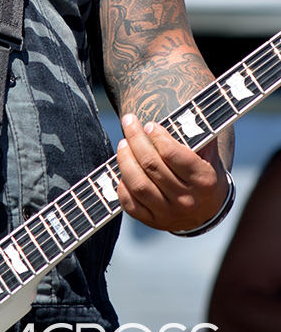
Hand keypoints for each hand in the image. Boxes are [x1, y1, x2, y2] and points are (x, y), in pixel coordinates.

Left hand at [116, 113, 227, 231]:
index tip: (149, 125)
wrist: (209, 211)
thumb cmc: (205, 172)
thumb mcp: (209, 153)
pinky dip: (122, 187)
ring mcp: (169, 213)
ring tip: (122, 143)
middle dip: (135, 139)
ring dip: (125, 160)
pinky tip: (121, 171)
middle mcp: (187, 199)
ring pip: (138, 185)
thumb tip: (187, 109)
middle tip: (129, 123)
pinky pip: (131, 205)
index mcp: (203, 180)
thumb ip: (199, 133)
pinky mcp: (155, 222)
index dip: (157, 136)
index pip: (173, 155)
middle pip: (151, 166)